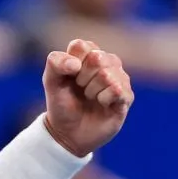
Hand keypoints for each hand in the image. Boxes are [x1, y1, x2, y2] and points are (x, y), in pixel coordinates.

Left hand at [42, 38, 133, 158]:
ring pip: (107, 75)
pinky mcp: (127, 96)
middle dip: (83, 78)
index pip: (81, 46)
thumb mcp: (51, 81)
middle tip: (81, 89)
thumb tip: (75, 64)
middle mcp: (107, 62)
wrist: (68, 132)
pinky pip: (117, 90)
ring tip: (90, 98)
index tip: (69, 77)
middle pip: (97, 58)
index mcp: (88, 54)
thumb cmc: (61, 104)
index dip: (71, 64)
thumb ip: (55, 63)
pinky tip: (102, 104)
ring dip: (92, 91)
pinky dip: (104, 99)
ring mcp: (119, 78)